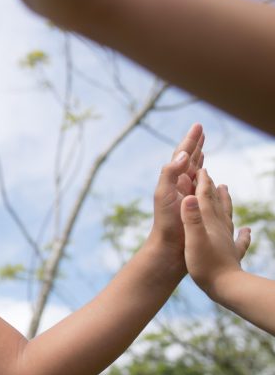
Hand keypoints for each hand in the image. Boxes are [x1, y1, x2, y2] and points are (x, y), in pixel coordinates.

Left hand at [146, 124, 204, 258]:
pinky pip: (204, 187)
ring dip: (199, 158)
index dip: (190, 140)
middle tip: (201, 130)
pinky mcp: (197, 206)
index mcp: (173, 180)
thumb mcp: (163, 194)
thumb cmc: (165, 222)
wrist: (170, 248)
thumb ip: (170, 173)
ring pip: (196, 171)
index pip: (182, 155)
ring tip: (203, 147)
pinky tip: (210, 178)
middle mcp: (180, 185)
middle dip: (195, 144)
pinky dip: (207, 178)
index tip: (198, 126)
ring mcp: (189, 195)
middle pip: (189, 159)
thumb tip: (182, 155)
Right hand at [180, 170, 251, 295]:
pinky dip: (243, 234)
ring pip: (227, 217)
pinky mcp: (231, 254)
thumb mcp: (194, 240)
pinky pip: (239, 241)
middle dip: (211, 189)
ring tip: (226, 192)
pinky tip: (246, 231)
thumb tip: (188, 197)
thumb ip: (191, 219)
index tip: (200, 169)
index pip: (204, 199)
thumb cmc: (206, 265)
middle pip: (216, 204)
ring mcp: (227, 241)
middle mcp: (220, 228)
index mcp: (209, 223)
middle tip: (210, 176)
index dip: (202, 183)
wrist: (227, 287)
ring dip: (225, 203)